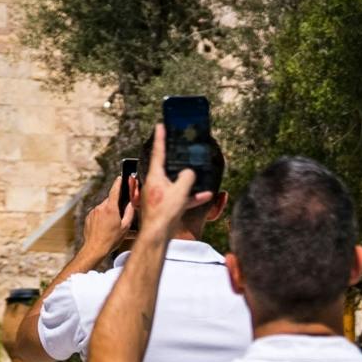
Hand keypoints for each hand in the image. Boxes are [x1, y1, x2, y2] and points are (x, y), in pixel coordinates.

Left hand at [79, 178, 135, 257]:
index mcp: (111, 208)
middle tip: (119, 217)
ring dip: (108, 213)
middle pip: (110, 201)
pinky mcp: (88, 217)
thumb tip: (131, 204)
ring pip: (103, 208)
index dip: (118, 183)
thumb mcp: (125, 227)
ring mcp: (93, 212)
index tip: (120, 178)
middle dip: (115, 206)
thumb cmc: (111, 240)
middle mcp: (100, 208)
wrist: (95, 248)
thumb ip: (129, 213)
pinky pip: (97, 213)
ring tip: (110, 226)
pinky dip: (101, 217)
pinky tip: (103, 227)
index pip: (114, 191)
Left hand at [137, 122, 210, 236]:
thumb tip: (189, 173)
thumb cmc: (165, 213)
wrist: (157, 236)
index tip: (160, 125)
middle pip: (165, 166)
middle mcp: (155, 184)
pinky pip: (180, 197)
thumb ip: (187, 178)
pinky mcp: (165, 205)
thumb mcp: (180, 191)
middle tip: (178, 146)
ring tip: (199, 173)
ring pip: (175, 182)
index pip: (158, 152)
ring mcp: (159, 195)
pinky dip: (191, 196)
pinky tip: (206, 196)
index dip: (160, 138)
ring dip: (187, 180)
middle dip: (174, 158)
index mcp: (155, 177)